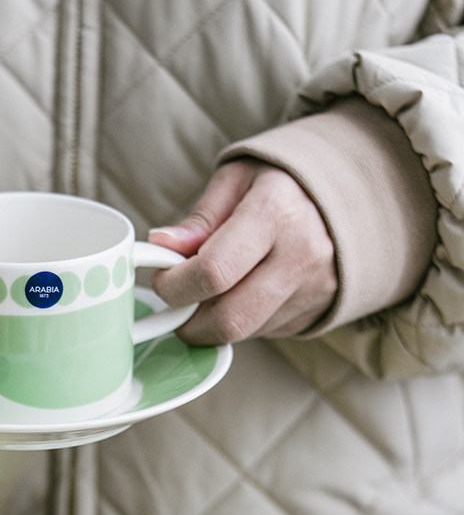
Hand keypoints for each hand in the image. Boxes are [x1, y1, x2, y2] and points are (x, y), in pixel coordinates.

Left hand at [149, 159, 336, 344]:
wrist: (353, 195)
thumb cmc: (283, 184)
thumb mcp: (237, 180)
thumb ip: (199, 219)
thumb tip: (161, 246)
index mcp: (275, 212)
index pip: (213, 271)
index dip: (175, 285)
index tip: (162, 278)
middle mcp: (301, 255)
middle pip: (228, 319)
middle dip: (187, 322)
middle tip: (175, 303)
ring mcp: (314, 289)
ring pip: (243, 333)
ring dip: (210, 326)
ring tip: (204, 295)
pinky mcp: (316, 312)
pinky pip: (262, 333)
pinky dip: (238, 322)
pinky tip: (237, 295)